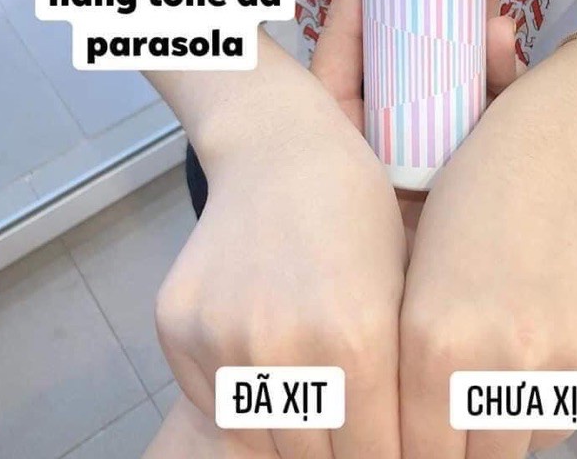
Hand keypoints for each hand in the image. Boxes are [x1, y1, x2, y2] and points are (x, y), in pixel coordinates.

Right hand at [155, 71, 405, 458]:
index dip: (388, 456)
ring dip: (290, 433)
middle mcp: (283, 347)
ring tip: (309, 398)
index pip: (375, 454)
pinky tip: (265, 367)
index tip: (389, 446)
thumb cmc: (356, 208)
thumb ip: (395, 376)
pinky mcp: (176, 327)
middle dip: (340, 449)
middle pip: (315, 457)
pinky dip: (242, 404)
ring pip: (260, 439)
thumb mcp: (400, 286)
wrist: (278, 149)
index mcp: (356, 338)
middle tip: (348, 427)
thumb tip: (394, 446)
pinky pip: (213, 405)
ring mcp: (221, 337)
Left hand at [311, 0, 524, 251]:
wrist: (379, 284)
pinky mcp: (489, 160)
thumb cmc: (331, 181)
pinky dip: (501, 70)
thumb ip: (343, 37)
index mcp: (388, 85)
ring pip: (481, 64)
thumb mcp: (332, 100)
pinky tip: (502, 41)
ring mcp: (461, 131)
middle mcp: (428, 102)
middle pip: (454, 35)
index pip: (416, 20)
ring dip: (491, 19)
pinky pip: (502, 108)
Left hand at [398, 52, 576, 457]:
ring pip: (538, 437)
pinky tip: (558, 329)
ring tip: (514, 353)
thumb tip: (425, 444)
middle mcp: (507, 357)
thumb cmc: (459, 209)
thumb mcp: (412, 286)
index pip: (426, 453)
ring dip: (521, 418)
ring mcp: (575, 352)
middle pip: (486, 458)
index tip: (430, 434)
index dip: (424, 448)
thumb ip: (412, 372)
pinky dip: (571, 388)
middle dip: (470, 439)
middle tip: (472, 394)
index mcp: (436, 342)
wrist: (545, 151)